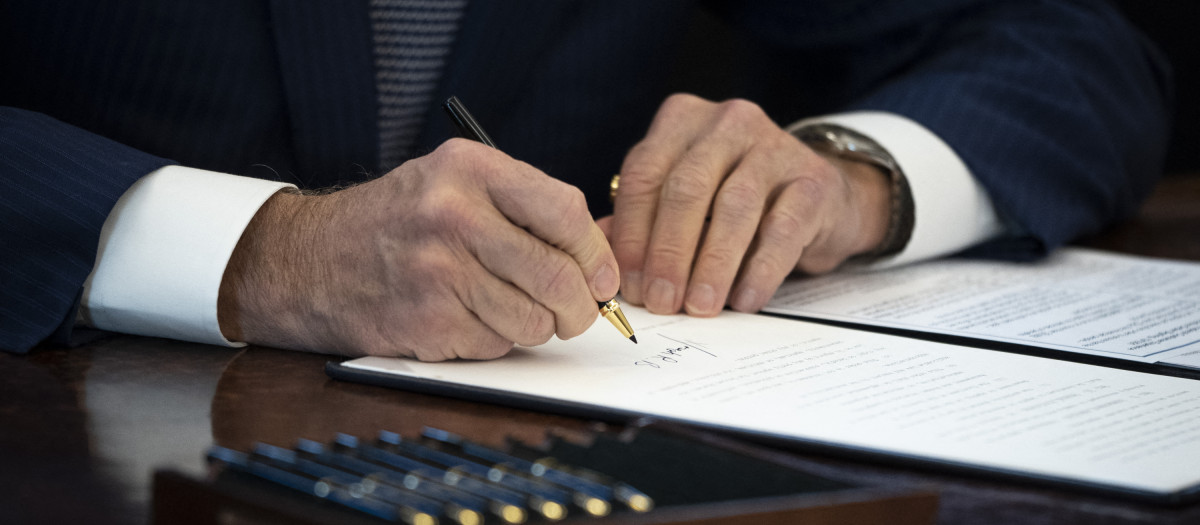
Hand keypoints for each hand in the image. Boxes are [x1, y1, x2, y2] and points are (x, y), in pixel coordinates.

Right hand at [217, 139, 619, 360]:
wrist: (308, 261)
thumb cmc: (397, 222)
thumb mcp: (453, 183)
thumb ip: (523, 207)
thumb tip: (600, 261)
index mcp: (469, 169)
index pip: (566, 212)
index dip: (596, 255)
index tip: (603, 279)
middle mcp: (453, 215)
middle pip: (558, 276)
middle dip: (580, 308)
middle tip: (576, 315)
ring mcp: (438, 271)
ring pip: (533, 320)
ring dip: (536, 328)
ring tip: (509, 311)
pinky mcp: (426, 321)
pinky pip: (496, 345)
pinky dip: (495, 342)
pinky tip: (466, 319)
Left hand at [607, 94, 891, 315]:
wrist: (821, 197)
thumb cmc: (737, 203)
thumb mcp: (686, 203)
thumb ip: (642, 223)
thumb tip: (604, 264)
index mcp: (682, 121)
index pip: (644, 175)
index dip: (632, 235)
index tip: (629, 286)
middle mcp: (727, 123)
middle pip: (686, 189)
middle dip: (668, 252)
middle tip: (661, 301)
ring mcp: (774, 146)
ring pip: (733, 208)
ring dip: (712, 265)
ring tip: (700, 306)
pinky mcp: (813, 180)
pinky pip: (782, 229)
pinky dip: (760, 270)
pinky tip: (744, 300)